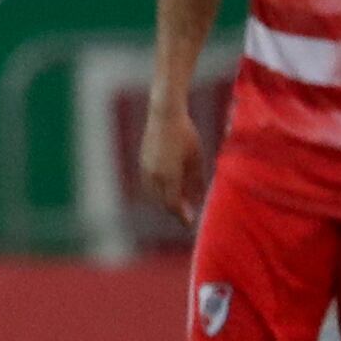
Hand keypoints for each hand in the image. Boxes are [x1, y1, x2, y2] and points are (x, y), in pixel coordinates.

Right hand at [138, 93, 205, 220]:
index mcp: (169, 175)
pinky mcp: (142, 162)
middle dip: (175, 210)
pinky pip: (149, 184)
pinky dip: (158, 191)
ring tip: (179, 202)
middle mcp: (154, 175)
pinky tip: (169, 187)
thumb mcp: (196, 159)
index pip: (173, 204)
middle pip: (163, 202)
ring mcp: (146, 168)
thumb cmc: (185, 135)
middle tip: (187, 214)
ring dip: (165, 201)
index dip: (182, 216)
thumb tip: (197, 200)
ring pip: (154, 194)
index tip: (190, 224)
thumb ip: (196, 181)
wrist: (164, 115)